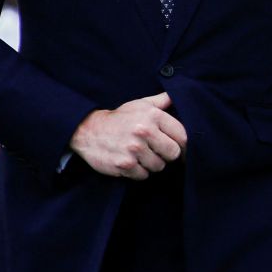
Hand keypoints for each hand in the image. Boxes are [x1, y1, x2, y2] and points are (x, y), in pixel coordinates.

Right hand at [69, 93, 186, 179]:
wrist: (88, 131)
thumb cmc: (119, 118)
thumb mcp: (139, 104)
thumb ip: (161, 101)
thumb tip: (176, 95)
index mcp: (153, 115)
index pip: (182, 136)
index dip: (182, 144)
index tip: (177, 147)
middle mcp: (145, 131)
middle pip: (173, 153)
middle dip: (167, 155)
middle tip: (157, 151)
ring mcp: (134, 149)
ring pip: (159, 166)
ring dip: (152, 164)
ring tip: (141, 155)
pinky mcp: (124, 164)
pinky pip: (144, 175)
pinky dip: (139, 172)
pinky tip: (131, 162)